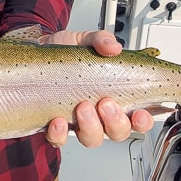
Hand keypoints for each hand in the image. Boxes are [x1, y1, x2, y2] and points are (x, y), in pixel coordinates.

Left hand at [42, 29, 153, 147]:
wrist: (37, 53)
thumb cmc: (66, 52)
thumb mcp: (85, 40)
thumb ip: (101, 40)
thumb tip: (113, 47)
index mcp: (114, 96)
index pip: (137, 118)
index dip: (142, 121)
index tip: (139, 113)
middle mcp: (100, 114)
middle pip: (118, 133)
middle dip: (115, 122)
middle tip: (106, 102)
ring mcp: (78, 122)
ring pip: (92, 139)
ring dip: (91, 127)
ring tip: (82, 106)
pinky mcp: (55, 126)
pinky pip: (59, 140)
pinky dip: (60, 134)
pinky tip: (58, 121)